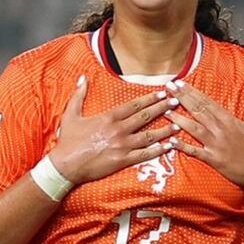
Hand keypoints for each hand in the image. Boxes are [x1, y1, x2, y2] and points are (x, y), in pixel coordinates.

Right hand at [49, 76, 176, 184]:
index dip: (150, 98)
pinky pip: (144, 155)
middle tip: (176, 102)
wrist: (65, 165)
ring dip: (165, 129)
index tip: (162, 93)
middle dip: (162, 108)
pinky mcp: (123, 160)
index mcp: (109, 117)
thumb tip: (83, 78)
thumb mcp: (70, 114)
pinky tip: (168, 146)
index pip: (134, 105)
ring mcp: (122, 146)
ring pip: (149, 135)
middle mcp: (119, 129)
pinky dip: (158, 150)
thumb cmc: (68, 140)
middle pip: (145, 117)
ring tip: (178, 124)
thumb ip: (79, 95)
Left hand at [165, 79, 243, 189]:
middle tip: (168, 88)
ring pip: (194, 128)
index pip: (207, 101)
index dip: (192, 91)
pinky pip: (195, 151)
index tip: (180, 82)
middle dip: (182, 98)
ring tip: (165, 110)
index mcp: (229, 119)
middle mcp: (221, 129)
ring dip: (178, 119)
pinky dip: (183, 146)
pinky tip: (171, 141)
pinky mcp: (214, 159)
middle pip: (198, 110)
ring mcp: (216, 144)